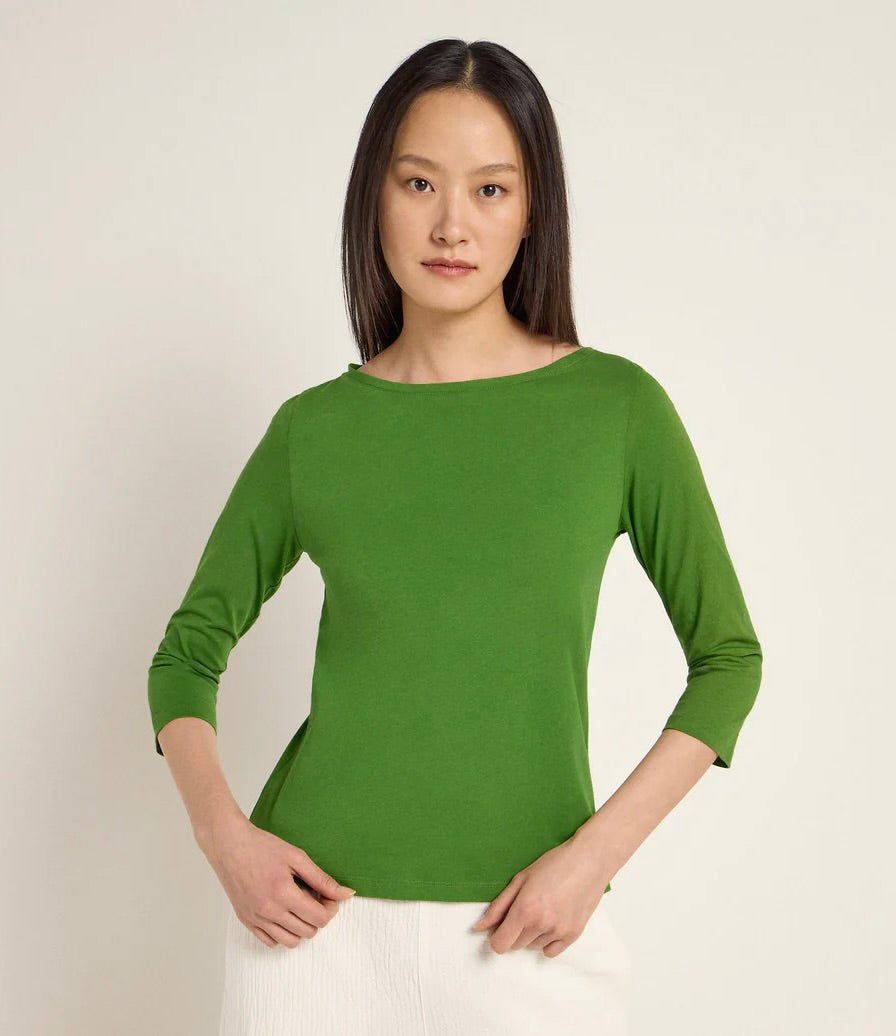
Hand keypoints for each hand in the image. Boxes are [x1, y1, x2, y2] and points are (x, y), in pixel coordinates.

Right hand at [200, 814, 356, 947]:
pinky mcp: (246, 921)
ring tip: (299, 905)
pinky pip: (270, 941)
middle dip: (318, 916)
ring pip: (290, 941)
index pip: (319, 918)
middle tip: (315, 897)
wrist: (229, 845)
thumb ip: (322, 879)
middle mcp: (269, 911)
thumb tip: (346, 894)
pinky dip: (282, 932)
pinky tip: (284, 913)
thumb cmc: (262, 846)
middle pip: (307, 931)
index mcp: (283, 893)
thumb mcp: (297, 857)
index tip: (328, 896)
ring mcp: (256, 919)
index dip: (331, 908)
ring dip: (301, 927)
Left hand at [471, 837, 609, 957]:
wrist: (589, 861)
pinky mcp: (574, 935)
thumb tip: (479, 927)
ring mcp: (559, 932)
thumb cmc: (553, 864)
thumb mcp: (520, 879)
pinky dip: (547, 941)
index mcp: (524, 909)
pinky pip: (551, 952)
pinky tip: (552, 921)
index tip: (502, 925)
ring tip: (543, 909)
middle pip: (516, 946)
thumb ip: (498, 906)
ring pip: (533, 947)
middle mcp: (541, 924)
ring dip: (532, 935)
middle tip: (525, 910)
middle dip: (515, 932)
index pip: (500, 944)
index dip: (497, 936)